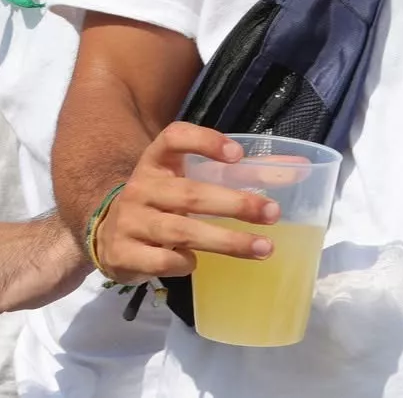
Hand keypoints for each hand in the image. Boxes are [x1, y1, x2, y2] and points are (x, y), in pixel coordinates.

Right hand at [89, 122, 280, 284]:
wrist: (106, 234)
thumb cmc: (161, 203)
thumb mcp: (187, 181)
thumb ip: (238, 176)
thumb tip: (296, 171)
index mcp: (156, 162)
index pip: (173, 138)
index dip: (204, 141)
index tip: (237, 155)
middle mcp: (141, 187)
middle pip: (189, 193)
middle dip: (234, 204)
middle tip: (271, 212)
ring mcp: (130, 221)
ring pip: (181, 230)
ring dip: (226, 241)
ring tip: (263, 248)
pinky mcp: (124, 253)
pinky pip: (162, 259)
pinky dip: (184, 263)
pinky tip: (198, 264)